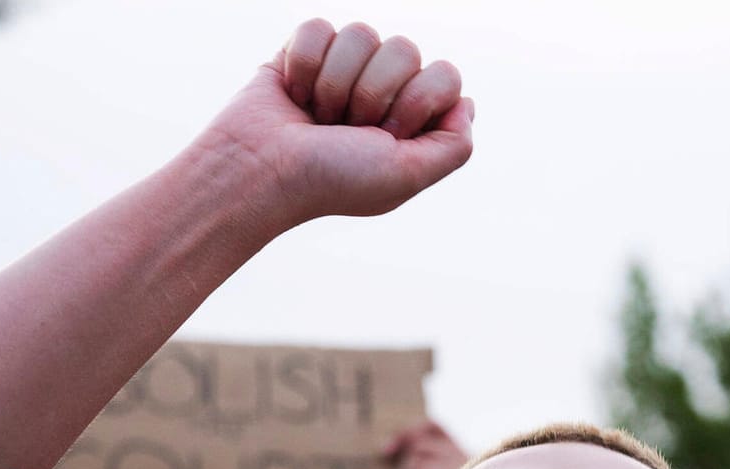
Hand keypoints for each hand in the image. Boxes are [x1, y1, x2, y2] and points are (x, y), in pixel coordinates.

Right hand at [201, 20, 473, 230]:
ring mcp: (343, 69)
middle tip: (347, 128)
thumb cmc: (332, 179)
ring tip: (318, 115)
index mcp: (411, 120)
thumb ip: (455, 146)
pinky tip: (294, 94)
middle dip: (372, 93)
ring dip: (335, 82)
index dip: (416, 102)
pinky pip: (319, 27)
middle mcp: (382, 91)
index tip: (387, 135)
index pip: (445, 75)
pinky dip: (303, 64)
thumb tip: (467, 102)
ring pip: (362, 32)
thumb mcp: (407, 174)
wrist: (262, 171)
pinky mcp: (304, 51)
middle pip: (406, 48)